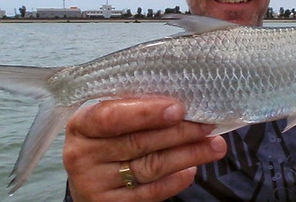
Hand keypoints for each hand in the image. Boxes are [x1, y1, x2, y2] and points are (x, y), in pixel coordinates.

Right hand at [63, 98, 226, 201]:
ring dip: (187, 155)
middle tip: (208, 125)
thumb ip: (132, 108)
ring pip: (150, 167)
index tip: (179, 109)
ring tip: (214, 146)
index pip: (111, 116)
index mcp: (81, 125)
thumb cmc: (103, 138)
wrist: (87, 176)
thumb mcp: (107, 117)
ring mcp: (95, 183)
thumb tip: (178, 101)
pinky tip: (192, 169)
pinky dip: (175, 181)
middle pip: (139, 143)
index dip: (146, 113)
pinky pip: (150, 193)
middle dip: (179, 133)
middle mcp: (83, 155)